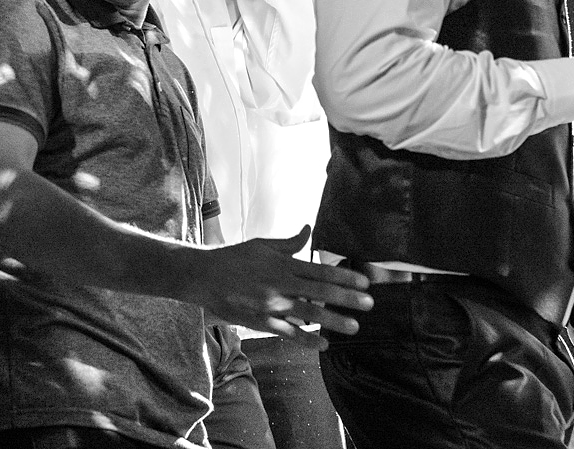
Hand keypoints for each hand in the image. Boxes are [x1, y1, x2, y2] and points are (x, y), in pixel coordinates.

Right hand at [193, 225, 372, 349]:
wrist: (203, 276)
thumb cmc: (234, 257)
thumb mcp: (263, 244)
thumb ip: (289, 243)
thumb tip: (308, 229)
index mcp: (283, 265)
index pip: (320, 272)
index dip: (344, 277)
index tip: (364, 283)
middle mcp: (280, 285)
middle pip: (321, 293)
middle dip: (347, 299)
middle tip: (369, 304)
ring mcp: (271, 306)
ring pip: (308, 315)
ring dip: (333, 321)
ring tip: (354, 326)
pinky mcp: (260, 322)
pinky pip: (288, 333)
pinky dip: (306, 339)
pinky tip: (324, 344)